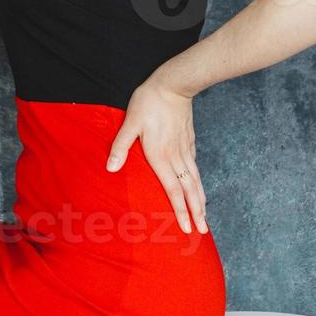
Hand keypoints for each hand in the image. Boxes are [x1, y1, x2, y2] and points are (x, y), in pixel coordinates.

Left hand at [105, 76, 208, 234]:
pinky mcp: (189, 140)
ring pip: (195, 179)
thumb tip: (110, 168)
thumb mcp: (130, 123)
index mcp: (160, 156)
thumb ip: (120, 147)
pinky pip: (195, 166)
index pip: (173, 190)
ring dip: (201, 199)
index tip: (187, 228)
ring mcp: (185, 148)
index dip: (180, 210)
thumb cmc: (148, 102)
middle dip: (196, 212)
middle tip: (203, 231)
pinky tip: (198, 186)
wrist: (173, 84)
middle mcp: (176, 156)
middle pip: (189, 189)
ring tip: (205, 215)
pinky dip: (199, 180)